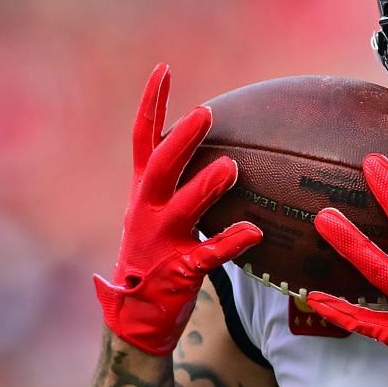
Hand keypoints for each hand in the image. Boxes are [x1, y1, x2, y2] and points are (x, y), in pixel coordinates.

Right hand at [94, 65, 262, 354]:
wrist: (134, 318)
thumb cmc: (154, 258)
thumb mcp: (156, 214)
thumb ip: (178, 182)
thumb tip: (220, 146)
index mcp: (142, 192)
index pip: (143, 139)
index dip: (151, 104)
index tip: (163, 69)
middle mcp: (146, 212)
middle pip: (159, 167)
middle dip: (179, 140)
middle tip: (205, 113)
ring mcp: (159, 242)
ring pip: (181, 209)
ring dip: (205, 187)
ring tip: (231, 168)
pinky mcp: (178, 272)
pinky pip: (208, 255)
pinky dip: (231, 242)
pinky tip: (254, 231)